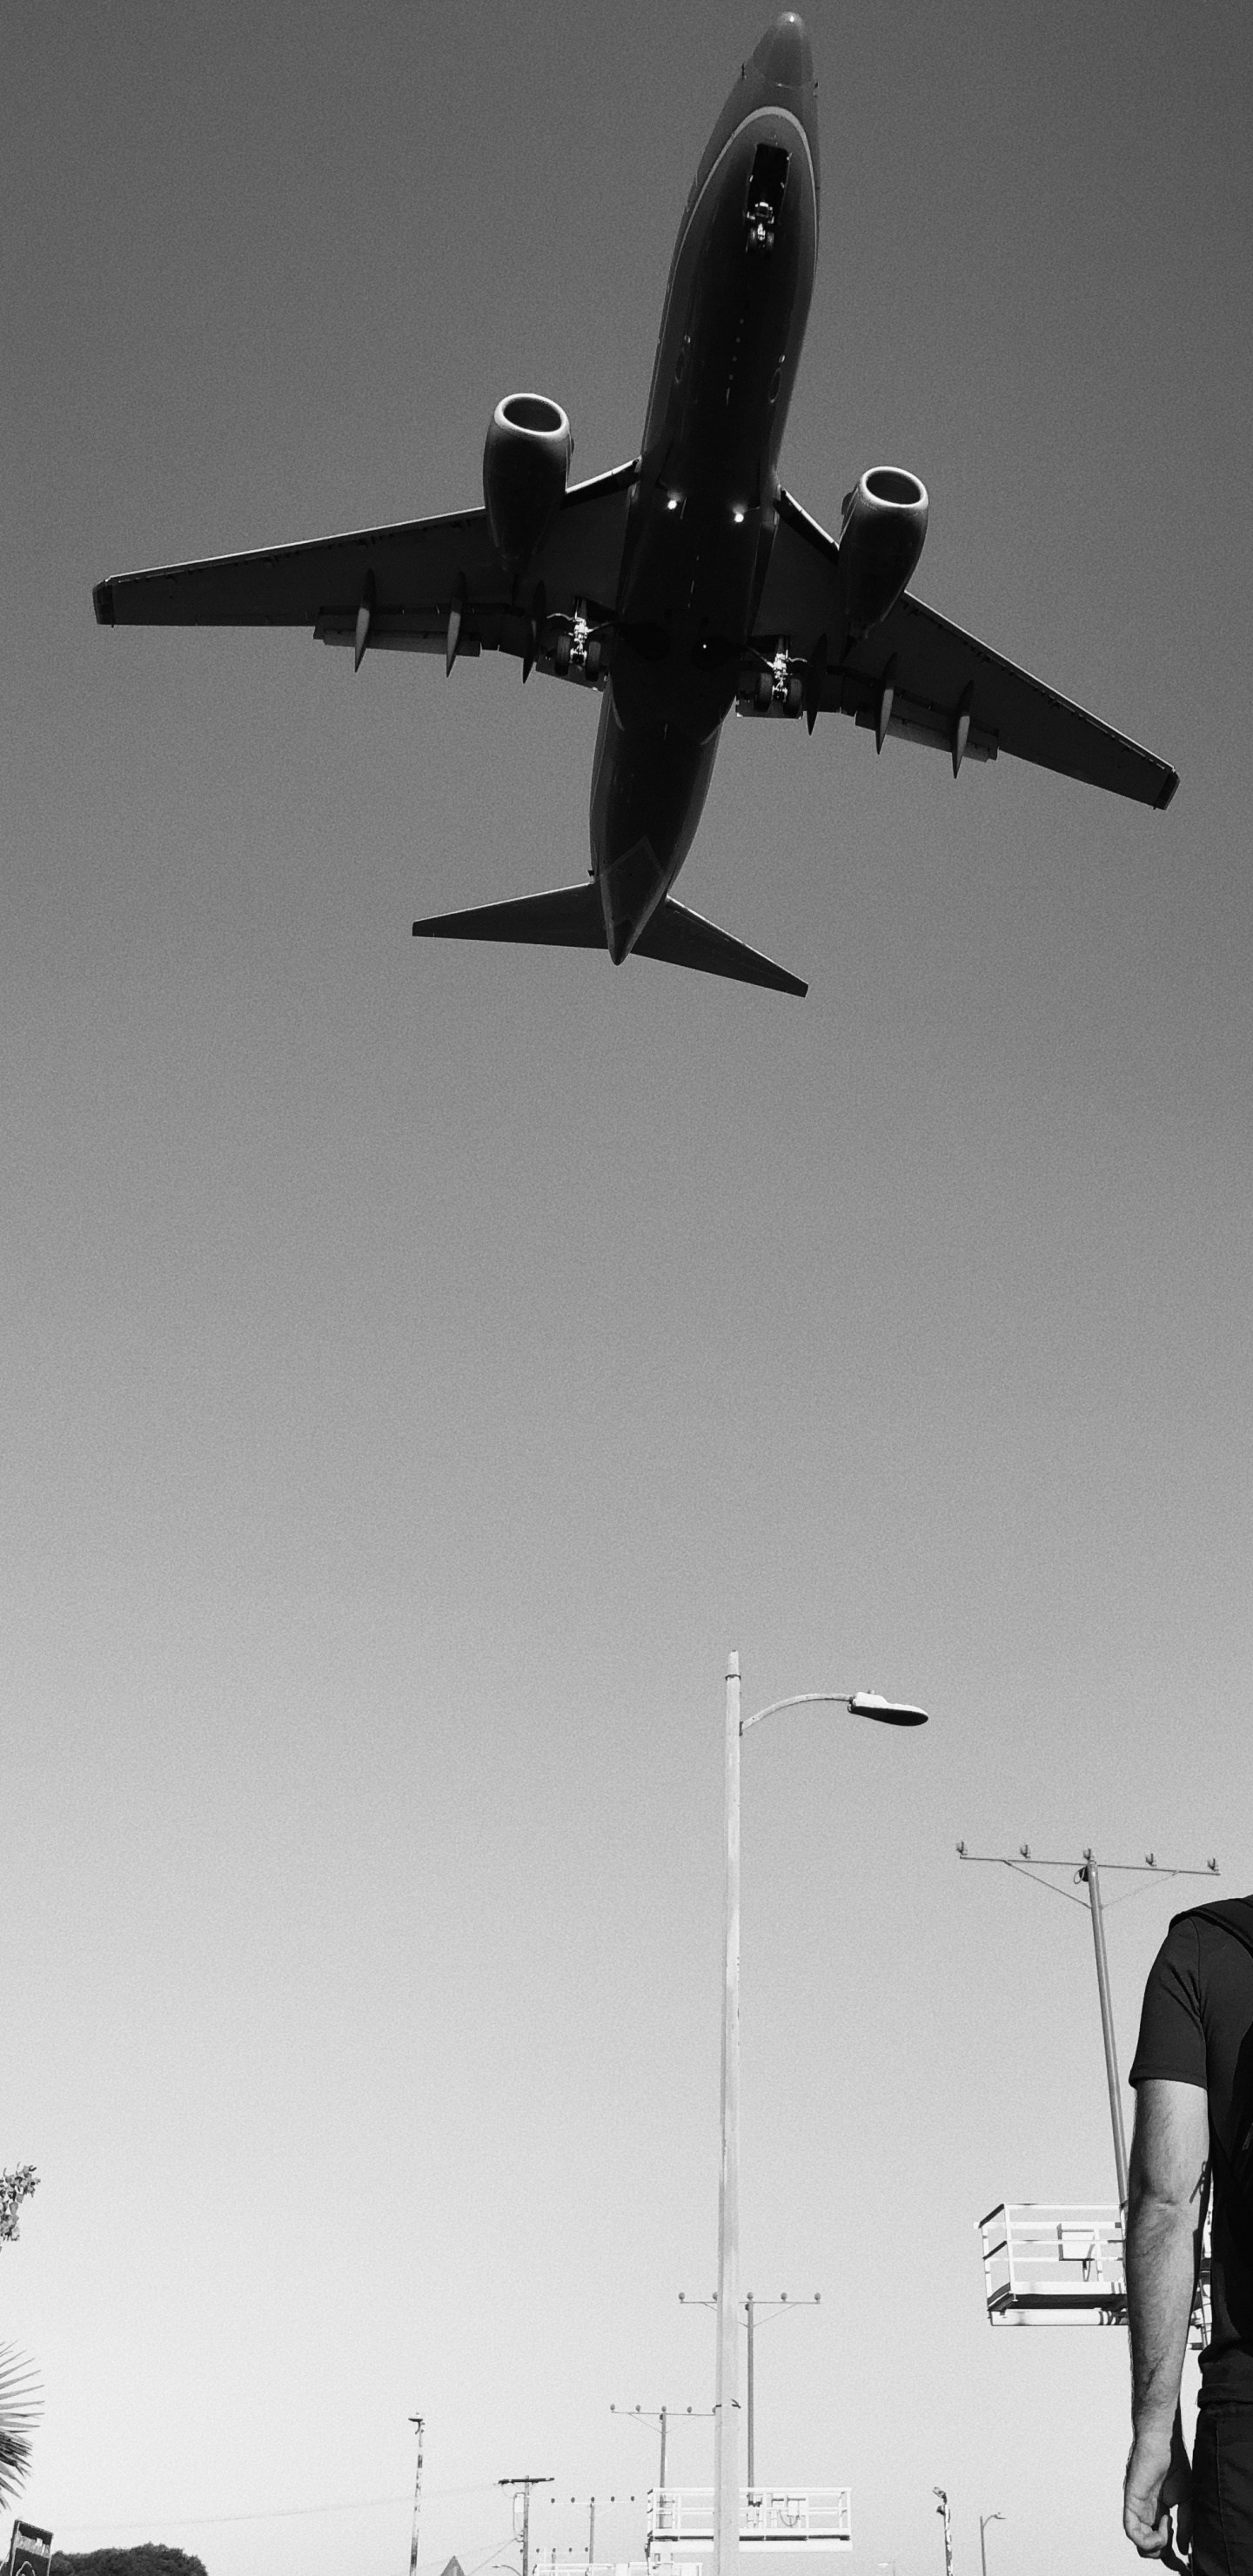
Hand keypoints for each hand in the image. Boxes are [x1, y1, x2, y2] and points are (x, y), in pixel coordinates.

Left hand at [1124, 2413, 1192, 2563]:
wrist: (1163, 2440)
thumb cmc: (1175, 2463)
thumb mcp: (1186, 2500)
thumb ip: (1185, 2524)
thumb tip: (1182, 2549)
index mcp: (1157, 2512)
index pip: (1161, 2542)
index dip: (1173, 2557)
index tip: (1186, 2567)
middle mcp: (1145, 2513)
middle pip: (1149, 2547)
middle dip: (1165, 2557)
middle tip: (1180, 2560)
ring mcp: (1137, 2508)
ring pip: (1140, 2543)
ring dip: (1158, 2546)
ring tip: (1170, 2528)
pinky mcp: (1131, 2501)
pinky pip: (1131, 2531)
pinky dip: (1148, 2538)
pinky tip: (1164, 2525)